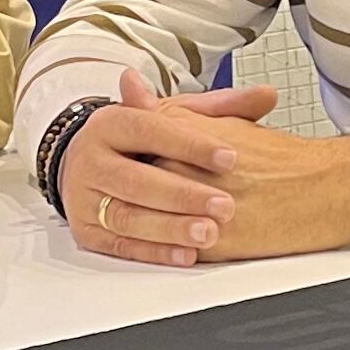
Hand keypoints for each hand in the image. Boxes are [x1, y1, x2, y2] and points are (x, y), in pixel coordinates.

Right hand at [57, 67, 267, 265]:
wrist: (83, 162)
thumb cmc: (138, 139)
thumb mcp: (172, 115)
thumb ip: (218, 108)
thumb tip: (267, 95)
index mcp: (110, 123)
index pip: (149, 129)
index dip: (191, 145)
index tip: (230, 158)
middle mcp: (91, 159)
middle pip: (136, 179)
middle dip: (182, 195)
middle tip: (225, 206)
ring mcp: (83, 197)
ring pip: (126, 216)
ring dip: (170, 228)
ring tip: (208, 233)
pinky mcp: (85, 230)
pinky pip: (120, 245)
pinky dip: (155, 251)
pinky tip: (186, 254)